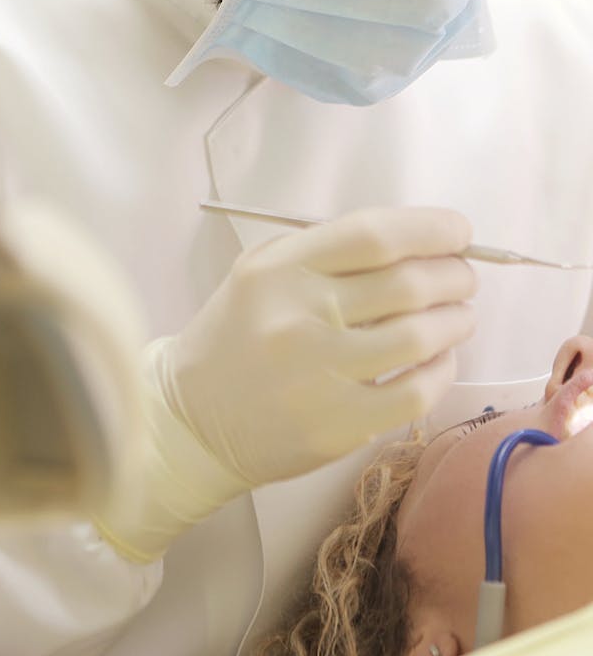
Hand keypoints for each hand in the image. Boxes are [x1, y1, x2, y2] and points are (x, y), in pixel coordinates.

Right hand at [93, 206, 475, 561]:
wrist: (192, 418)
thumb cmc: (237, 333)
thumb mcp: (262, 272)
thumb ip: (328, 252)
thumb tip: (418, 243)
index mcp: (281, 269)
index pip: (374, 235)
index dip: (431, 229)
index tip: (459, 231)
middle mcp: (300, 317)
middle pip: (407, 284)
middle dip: (454, 275)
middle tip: (463, 277)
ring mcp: (320, 375)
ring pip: (419, 336)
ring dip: (456, 319)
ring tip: (460, 315)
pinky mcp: (338, 426)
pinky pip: (415, 392)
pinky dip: (443, 370)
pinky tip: (440, 358)